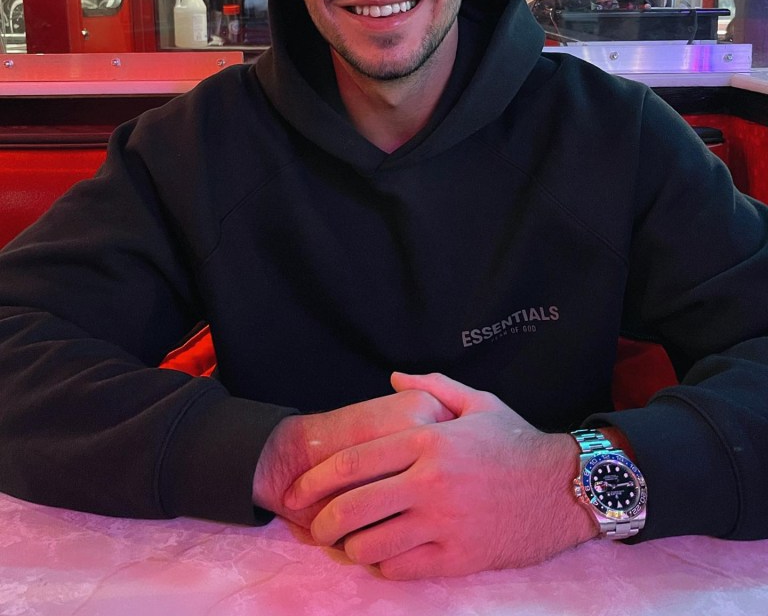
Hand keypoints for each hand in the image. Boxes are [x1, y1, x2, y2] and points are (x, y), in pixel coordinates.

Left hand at [285, 372, 596, 578]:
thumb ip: (432, 387)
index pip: (354, 461)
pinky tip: (383, 555)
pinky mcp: (459, 556)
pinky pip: (402, 568)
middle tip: (314, 525)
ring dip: (351, 546)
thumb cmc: (517, 443)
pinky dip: (383, 564)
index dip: (317, 478)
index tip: (299, 489)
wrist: (565, 488)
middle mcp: (430, 481)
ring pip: (372, 543)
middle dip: (322, 521)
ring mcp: (444, 522)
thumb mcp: (478, 403)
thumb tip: (394, 378)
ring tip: (347, 542)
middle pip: (353, 507)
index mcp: (428, 441)